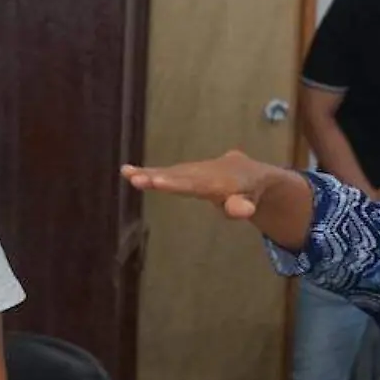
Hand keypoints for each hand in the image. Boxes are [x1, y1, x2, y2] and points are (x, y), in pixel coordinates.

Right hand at [121, 151, 280, 219]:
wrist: (252, 173)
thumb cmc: (251, 193)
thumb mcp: (253, 201)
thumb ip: (243, 206)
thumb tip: (238, 210)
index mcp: (222, 180)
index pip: (198, 184)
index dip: (179, 183)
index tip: (159, 182)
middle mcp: (205, 172)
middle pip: (180, 176)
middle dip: (159, 178)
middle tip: (136, 180)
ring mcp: (195, 169)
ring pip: (171, 172)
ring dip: (149, 174)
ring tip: (126, 173)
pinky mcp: (187, 171)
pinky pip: (168, 172)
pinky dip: (149, 172)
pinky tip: (128, 172)